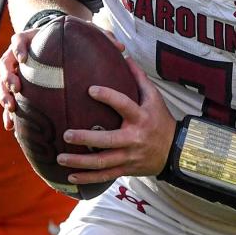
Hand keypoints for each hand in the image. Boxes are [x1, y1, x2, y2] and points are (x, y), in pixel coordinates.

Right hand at [0, 26, 127, 131]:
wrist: (56, 44)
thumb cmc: (71, 38)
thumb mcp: (85, 32)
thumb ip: (101, 36)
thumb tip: (121, 48)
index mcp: (30, 40)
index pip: (18, 40)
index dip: (18, 48)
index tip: (24, 58)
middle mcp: (19, 57)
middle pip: (6, 65)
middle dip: (8, 77)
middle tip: (16, 88)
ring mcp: (16, 73)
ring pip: (3, 85)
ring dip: (4, 96)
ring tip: (11, 109)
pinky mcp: (18, 89)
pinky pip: (10, 102)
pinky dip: (9, 114)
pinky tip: (11, 128)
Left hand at [55, 58, 175, 183]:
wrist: (175, 151)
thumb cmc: (160, 120)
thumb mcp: (154, 98)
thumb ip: (138, 78)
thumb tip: (124, 56)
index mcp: (141, 117)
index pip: (124, 105)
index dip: (108, 96)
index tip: (90, 89)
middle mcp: (134, 138)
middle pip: (108, 140)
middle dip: (86, 139)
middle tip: (66, 134)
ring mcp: (129, 157)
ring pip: (103, 162)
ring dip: (80, 162)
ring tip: (60, 157)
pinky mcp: (126, 169)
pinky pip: (105, 176)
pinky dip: (88, 178)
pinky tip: (70, 177)